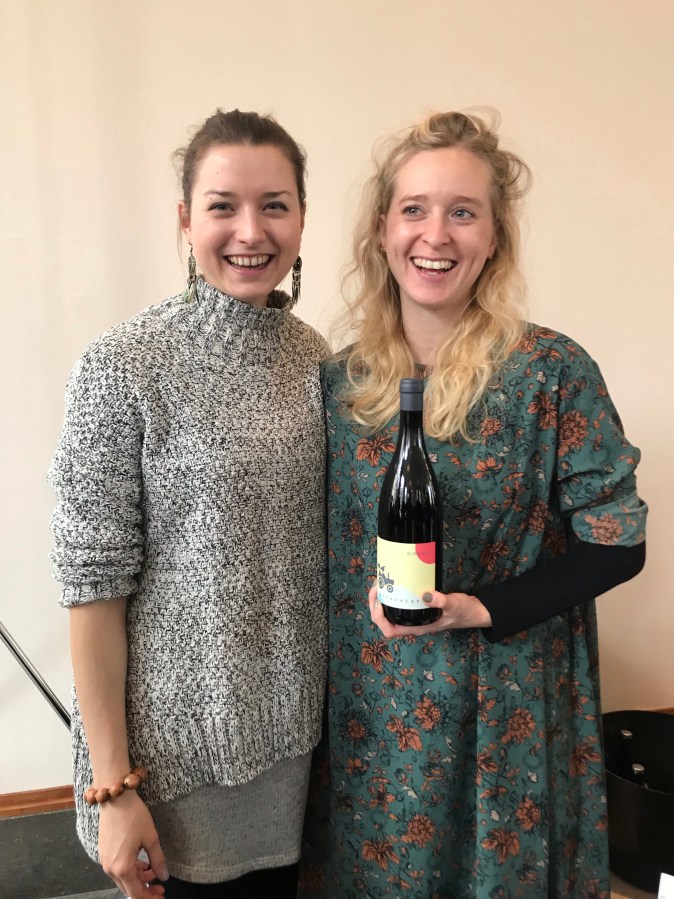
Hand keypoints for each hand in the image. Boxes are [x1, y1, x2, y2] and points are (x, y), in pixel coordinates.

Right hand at [98, 789, 167, 897]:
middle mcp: (110, 868)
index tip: (161, 895)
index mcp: (122, 867)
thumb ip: (158, 860)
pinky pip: (118, 869)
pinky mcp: (103, 853)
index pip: (136, 893)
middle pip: (128, 888)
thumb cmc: (134, 816)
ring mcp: (105, 861)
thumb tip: (164, 877)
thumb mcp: (151, 838)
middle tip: (160, 888)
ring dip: (139, 879)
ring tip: (154, 871)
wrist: (115, 798)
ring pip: (123, 879)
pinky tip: (142, 863)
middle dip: (145, 890)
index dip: (149, 897)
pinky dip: (131, 870)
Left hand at [368, 585, 491, 638]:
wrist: (473, 611)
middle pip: (384, 621)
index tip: (380, 600)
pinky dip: (391, 594)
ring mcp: (413, 617)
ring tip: (381, 582)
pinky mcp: (416, 608)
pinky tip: (393, 582)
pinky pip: (397, 604)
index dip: (380, 617)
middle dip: (375, 604)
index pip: (390, 630)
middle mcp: (411, 624)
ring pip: (388, 612)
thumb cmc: (463, 612)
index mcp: (417, 628)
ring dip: (381, 598)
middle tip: (378, 585)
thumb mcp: (454, 605)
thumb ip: (441, 601)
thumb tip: (425, 595)